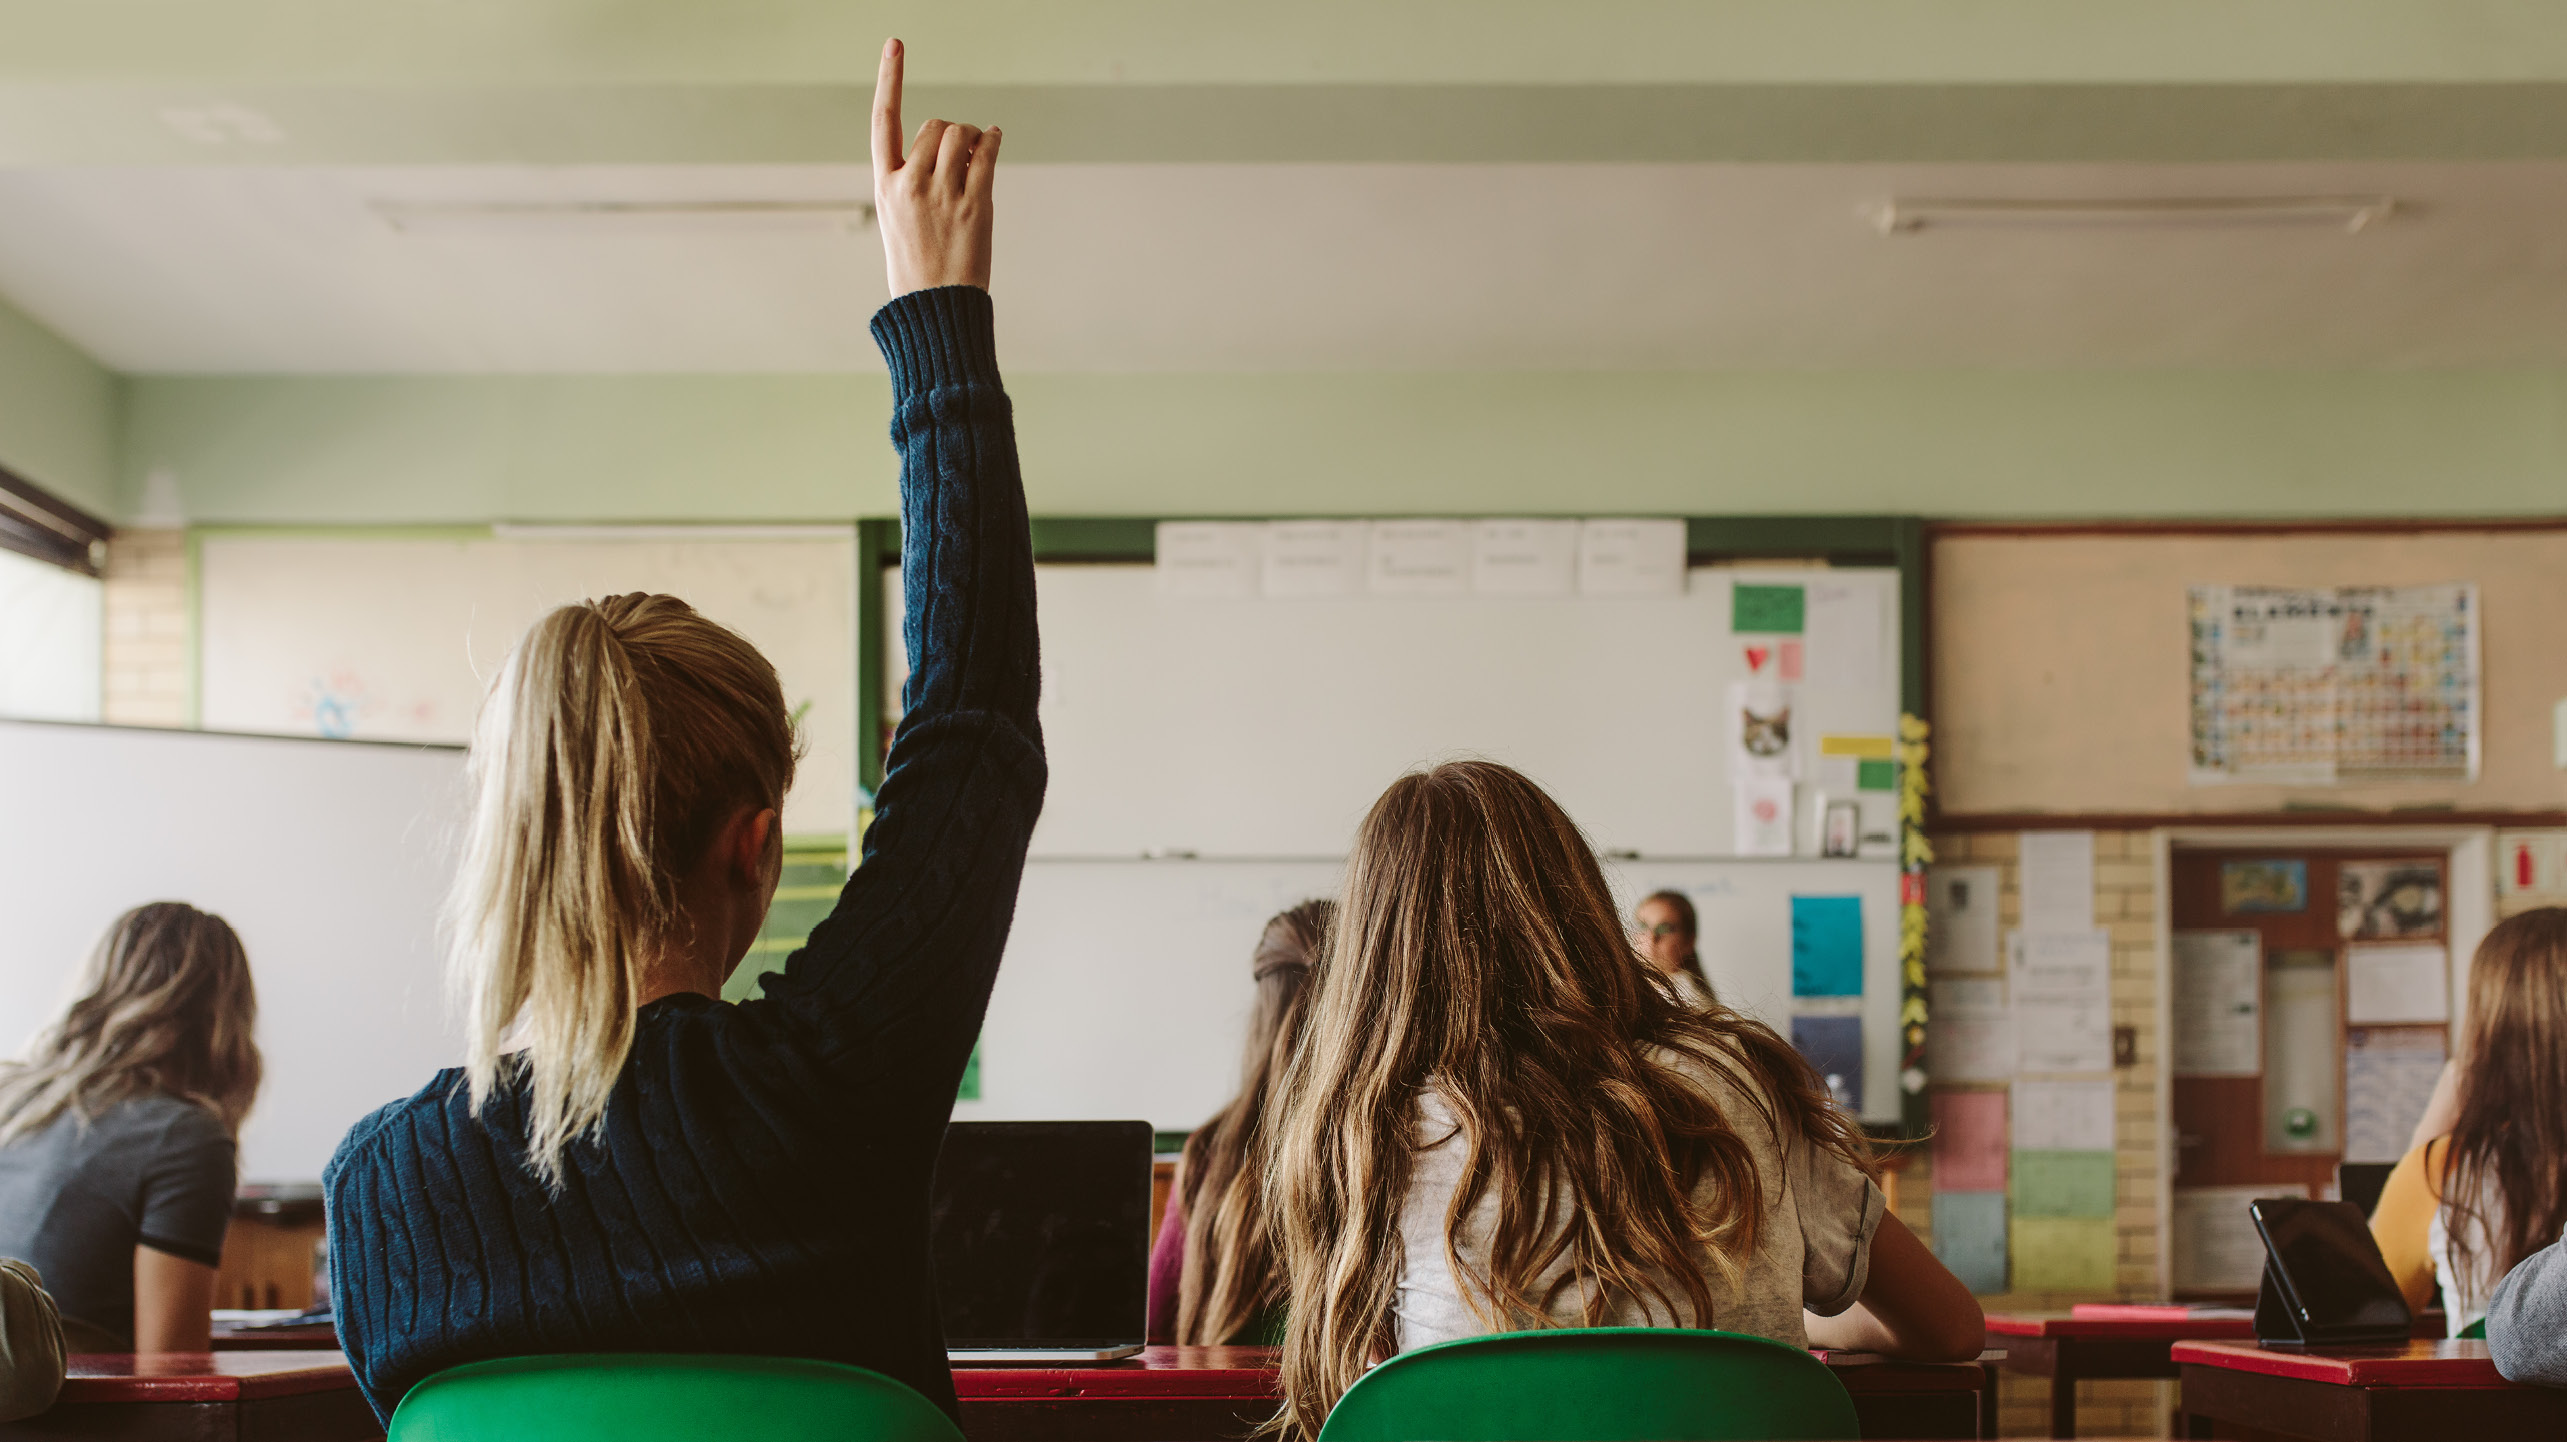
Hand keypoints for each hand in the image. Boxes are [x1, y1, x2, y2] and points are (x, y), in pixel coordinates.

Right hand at [871, 38, 998, 296]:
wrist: (935, 308)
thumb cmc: (917, 268)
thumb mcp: (898, 221)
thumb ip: (914, 182)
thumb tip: (955, 144)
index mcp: (885, 186)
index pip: (883, 120)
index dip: (890, 79)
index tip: (895, 45)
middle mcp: (910, 184)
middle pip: (936, 126)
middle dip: (952, 132)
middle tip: (963, 152)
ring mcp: (943, 194)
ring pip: (962, 135)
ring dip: (975, 137)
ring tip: (978, 154)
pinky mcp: (975, 205)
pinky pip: (989, 155)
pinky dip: (994, 141)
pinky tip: (996, 139)